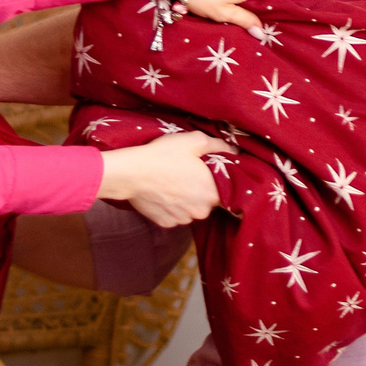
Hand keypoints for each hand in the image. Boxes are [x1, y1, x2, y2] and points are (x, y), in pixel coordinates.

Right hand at [98, 131, 225, 227]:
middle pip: (207, 201)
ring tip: (172, 183)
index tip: (206, 171)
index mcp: (213, 193)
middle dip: (200, 189)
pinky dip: (171, 207)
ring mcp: (183, 219)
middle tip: (186, 174)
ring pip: (191, 209)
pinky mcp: (166, 223)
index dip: (216, 180)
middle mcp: (201, 211)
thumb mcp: (194, 141)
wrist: (131, 172)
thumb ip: (219, 146)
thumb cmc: (164, 155)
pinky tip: (162, 193)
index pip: (225, 190)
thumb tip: (233, 151)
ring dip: (186, 200)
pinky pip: (174, 215)